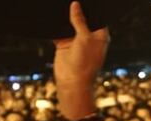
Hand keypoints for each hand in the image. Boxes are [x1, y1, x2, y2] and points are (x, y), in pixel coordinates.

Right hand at [52, 1, 109, 118]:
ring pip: (69, 24)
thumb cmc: (84, 63)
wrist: (72, 83)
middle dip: (76, 10)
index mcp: (100, 36)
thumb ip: (79, 20)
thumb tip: (75, 4)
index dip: (92, 7)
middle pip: (82, 19)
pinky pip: (58, 32)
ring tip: (59, 3)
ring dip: (64, 17)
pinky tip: (50, 15)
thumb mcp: (84, 38)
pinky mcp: (64, 44)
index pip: (97, 16)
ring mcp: (76, 40)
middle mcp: (89, 37)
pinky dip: (55, 26)